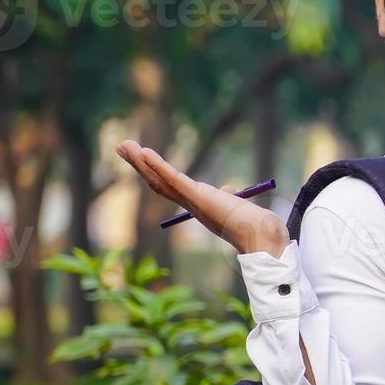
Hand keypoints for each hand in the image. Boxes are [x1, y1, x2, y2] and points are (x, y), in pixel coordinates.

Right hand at [115, 141, 287, 255]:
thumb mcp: (238, 206)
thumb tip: (229, 191)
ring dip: (141, 162)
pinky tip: (145, 153)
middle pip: (158, 182)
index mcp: (198, 207)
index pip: (169, 187)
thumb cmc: (256, 226)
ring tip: (124, 145)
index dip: (153, 172)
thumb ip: (229, 198)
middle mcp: (191, 206)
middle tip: (121, 146)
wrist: (263, 240)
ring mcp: (193, 202)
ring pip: (160, 181)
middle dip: (139, 164)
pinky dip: (159, 166)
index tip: (141, 158)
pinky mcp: (199, 198)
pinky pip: (175, 180)